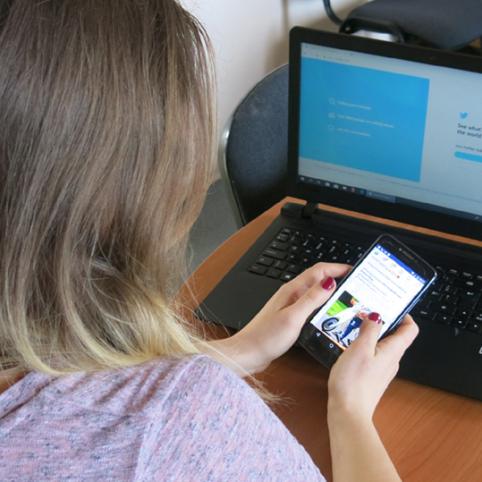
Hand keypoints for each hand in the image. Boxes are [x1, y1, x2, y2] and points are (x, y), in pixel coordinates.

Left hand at [210, 263, 349, 374]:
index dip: (337, 268)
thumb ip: (312, 299)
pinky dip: (322, 305)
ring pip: (314, 293)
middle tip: (354, 285)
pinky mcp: (289, 316)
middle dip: (337, 278)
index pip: (318, 271)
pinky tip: (328, 315)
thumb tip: (330, 282)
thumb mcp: (293, 318)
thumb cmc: (265, 337)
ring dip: (331, 292)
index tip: (354, 270)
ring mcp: (289, 305)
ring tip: (346, 298)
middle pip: (317, 279)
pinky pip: (310, 305)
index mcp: (292, 290)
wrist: (248, 353)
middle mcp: (290, 294)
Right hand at [328, 314, 418, 422]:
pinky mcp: (371, 376)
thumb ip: (370, 329)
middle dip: (381, 321)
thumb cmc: (353, 380)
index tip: (389, 304)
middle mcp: (391, 360)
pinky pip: (372, 355)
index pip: (410, 329)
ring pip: (381, 345)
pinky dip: (363, 345)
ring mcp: (381, 370)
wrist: (347, 412)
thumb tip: (376, 315)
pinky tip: (348, 345)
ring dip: (370, 333)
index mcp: (393, 351)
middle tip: (364, 310)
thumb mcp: (360, 348)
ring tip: (353, 324)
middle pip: (394, 335)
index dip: (404, 315)